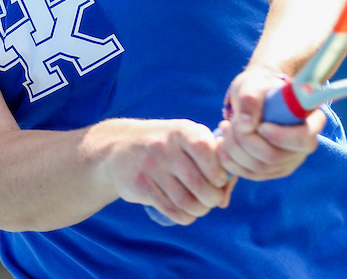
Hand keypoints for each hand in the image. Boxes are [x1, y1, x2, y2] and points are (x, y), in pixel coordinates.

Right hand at [97, 118, 233, 224]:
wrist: (120, 147)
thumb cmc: (167, 145)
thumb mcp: (187, 138)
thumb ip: (211, 158)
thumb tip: (226, 194)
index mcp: (182, 131)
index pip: (206, 151)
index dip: (218, 171)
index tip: (219, 179)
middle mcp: (165, 146)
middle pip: (198, 183)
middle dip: (212, 198)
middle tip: (213, 199)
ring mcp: (151, 166)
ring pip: (185, 200)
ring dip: (199, 210)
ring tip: (201, 207)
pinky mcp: (141, 185)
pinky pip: (169, 209)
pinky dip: (184, 217)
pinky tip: (188, 214)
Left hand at [216, 66, 324, 180]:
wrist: (254, 98)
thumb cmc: (259, 87)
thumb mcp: (253, 83)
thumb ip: (251, 98)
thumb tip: (246, 125)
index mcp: (311, 121)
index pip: (304, 139)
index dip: (280, 136)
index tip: (260, 125)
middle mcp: (302, 146)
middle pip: (275, 157)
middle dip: (246, 141)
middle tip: (231, 121)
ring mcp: (287, 161)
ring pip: (259, 168)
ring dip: (234, 148)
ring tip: (225, 126)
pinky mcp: (270, 171)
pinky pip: (248, 174)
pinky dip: (229, 160)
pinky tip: (222, 142)